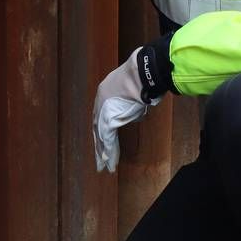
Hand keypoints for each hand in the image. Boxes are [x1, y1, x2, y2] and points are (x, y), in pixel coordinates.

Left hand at [92, 47, 162, 173]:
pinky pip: (107, 138)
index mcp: (104, 92)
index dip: (101, 130)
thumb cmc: (142, 76)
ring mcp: (103, 110)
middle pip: (97, 128)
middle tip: (99, 160)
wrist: (142, 73)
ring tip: (104, 167)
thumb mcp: (133, 89)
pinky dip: (108, 150)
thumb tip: (136, 113)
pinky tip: (108, 161)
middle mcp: (100, 102)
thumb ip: (131, 103)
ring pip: (101, 136)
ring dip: (104, 152)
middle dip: (99, 145)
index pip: (100, 116)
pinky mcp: (108, 118)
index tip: (103, 142)